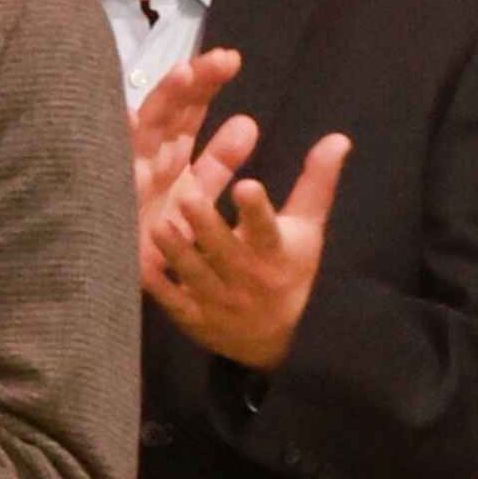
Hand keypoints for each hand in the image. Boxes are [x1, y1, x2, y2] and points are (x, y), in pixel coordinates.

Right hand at [123, 42, 243, 259]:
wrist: (115, 283)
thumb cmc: (157, 240)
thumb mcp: (195, 196)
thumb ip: (218, 163)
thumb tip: (248, 122)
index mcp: (167, 159)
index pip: (186, 113)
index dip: (205, 86)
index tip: (231, 60)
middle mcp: (144, 161)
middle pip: (167, 112)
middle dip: (191, 84)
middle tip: (223, 60)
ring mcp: (125, 177)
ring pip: (144, 131)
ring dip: (162, 102)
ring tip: (183, 75)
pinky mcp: (107, 198)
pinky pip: (110, 165)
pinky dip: (116, 140)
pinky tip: (127, 118)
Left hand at [147, 122, 350, 371]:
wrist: (280, 340)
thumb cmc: (291, 269)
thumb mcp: (308, 227)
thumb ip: (316, 182)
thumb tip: (339, 138)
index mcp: (275, 251)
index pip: (267, 229)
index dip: (257, 211)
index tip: (246, 186)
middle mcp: (247, 277)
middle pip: (225, 251)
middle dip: (207, 226)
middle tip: (187, 195)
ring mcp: (219, 300)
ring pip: (195, 275)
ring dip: (177, 252)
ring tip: (159, 225)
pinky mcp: (194, 318)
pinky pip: (173, 303)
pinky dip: (158, 287)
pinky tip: (138, 265)